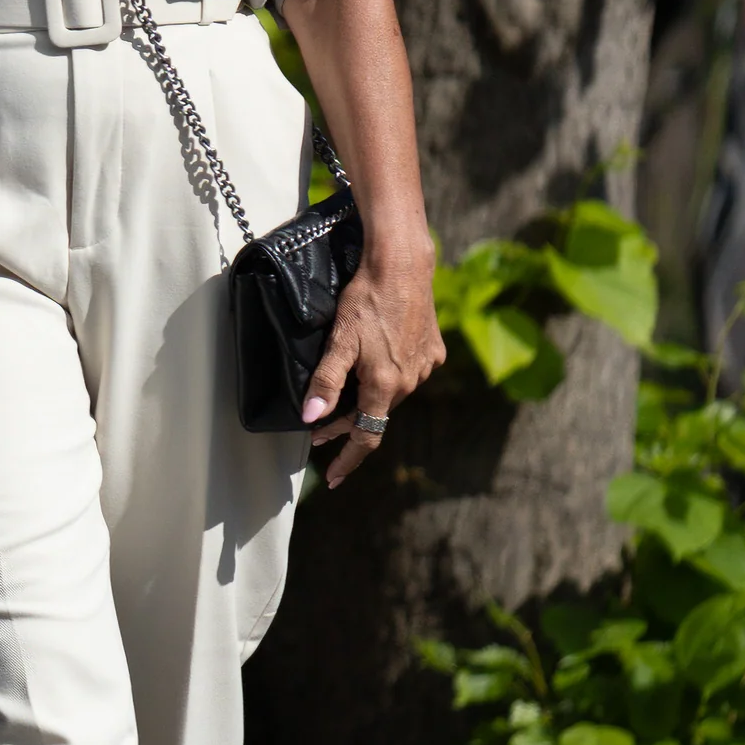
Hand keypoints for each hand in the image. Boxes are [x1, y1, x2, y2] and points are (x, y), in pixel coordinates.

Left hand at [302, 238, 443, 490]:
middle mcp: (411, 381)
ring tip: (344, 397)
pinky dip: (388, 377)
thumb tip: (311, 418)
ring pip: (391, 394)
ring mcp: (425, 366)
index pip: (366, 436)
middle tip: (319, 431)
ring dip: (367, 400)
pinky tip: (376, 367)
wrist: (402, 267)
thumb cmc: (366, 301)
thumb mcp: (338, 342)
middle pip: (375, 414)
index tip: (333, 477)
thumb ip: (325, 382)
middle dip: (346, 425)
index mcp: (386, 385)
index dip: (348, 459)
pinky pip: (408, 373)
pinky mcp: (433, 349)